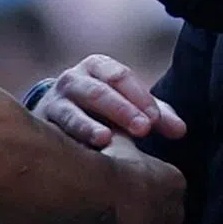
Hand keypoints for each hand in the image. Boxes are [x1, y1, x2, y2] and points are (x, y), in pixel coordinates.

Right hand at [34, 54, 186, 148]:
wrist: (55, 116)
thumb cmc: (103, 108)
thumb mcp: (129, 103)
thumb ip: (156, 115)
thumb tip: (181, 131)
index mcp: (98, 67)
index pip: (120, 76)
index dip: (139, 96)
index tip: (155, 121)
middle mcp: (73, 80)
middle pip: (98, 92)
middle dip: (121, 110)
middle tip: (143, 129)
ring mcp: (54, 103)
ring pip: (72, 113)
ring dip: (89, 127)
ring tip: (105, 139)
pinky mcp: (41, 128)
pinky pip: (52, 135)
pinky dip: (67, 144)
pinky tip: (80, 156)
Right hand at [70, 132, 185, 223]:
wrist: (102, 191)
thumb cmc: (111, 162)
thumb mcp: (120, 142)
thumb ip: (125, 136)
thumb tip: (122, 125)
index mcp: (174, 182)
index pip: (169, 190)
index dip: (153, 194)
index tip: (139, 196)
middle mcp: (173, 213)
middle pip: (166, 220)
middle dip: (151, 221)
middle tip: (131, 221)